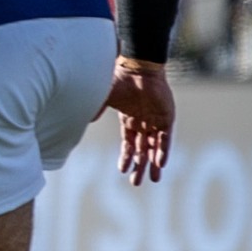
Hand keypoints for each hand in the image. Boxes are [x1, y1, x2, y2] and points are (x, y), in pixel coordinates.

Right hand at [99, 59, 172, 184]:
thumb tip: (84, 121)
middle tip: (136, 183)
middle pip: (142, 149)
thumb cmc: (119, 80)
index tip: (122, 170)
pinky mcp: (167, 117)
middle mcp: (143, 122)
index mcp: (129, 119)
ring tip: (154, 179)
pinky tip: (161, 163)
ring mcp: (156, 120)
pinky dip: (163, 151)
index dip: (126, 157)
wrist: (139, 67)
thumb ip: (95, 110)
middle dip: (140, 166)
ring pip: (156, 147)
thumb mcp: (103, 97)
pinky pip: (166, 138)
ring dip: (154, 163)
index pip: (128, 144)